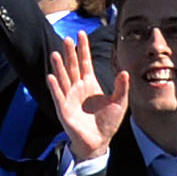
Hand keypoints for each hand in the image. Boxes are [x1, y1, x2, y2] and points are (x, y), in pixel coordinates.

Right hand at [40, 30, 121, 163]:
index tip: (81, 34)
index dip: (83, 49)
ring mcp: (69, 97)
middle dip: (70, 53)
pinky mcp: (64, 109)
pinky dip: (54, 86)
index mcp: (90, 84)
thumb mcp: (119, 103)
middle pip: (72, 66)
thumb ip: (121, 87)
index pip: (85, 62)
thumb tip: (125, 72)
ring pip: (63, 78)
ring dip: (59, 66)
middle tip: (67, 38)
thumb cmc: (108, 122)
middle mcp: (78, 87)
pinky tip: (51, 77)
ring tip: (56, 54)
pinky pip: (58, 95)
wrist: (98, 141)